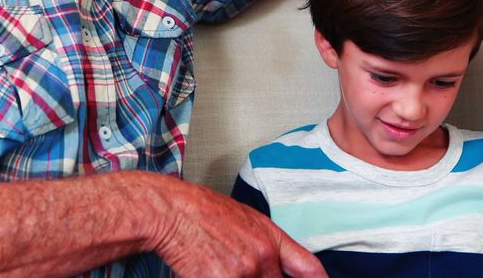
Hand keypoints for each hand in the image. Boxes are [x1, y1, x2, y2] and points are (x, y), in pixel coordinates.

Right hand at [145, 176, 326, 276]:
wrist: (174, 211)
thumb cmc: (204, 212)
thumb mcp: (246, 220)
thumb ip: (265, 245)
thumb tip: (275, 267)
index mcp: (271, 238)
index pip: (309, 268)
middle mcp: (262, 257)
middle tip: (241, 268)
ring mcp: (242, 272)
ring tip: (222, 266)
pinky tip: (208, 272)